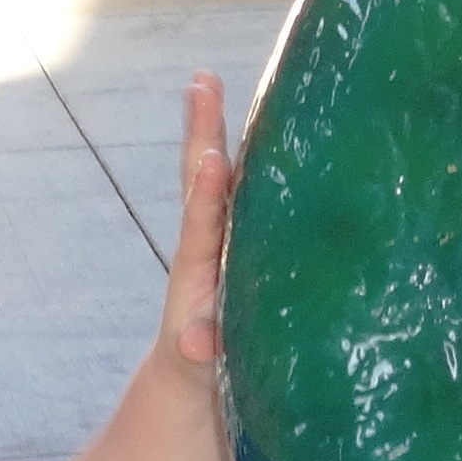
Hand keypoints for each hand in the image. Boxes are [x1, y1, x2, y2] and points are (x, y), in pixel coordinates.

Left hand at [158, 73, 232, 367]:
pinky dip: (252, 155)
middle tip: (200, 81)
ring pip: (225, 177)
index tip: (212, 162)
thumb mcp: (201, 369)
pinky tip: (266, 118)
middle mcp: (210, 244)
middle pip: (205, 181)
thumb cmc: (202, 376)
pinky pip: (250, 192)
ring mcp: (225, 239)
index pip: (203, 229)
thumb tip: (196, 342)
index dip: (208, 197)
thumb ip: (202, 352)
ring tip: (206, 78)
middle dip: (202, 132)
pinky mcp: (243, 243)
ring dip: (214, 129)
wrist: (195, 382)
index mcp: (199, 273)